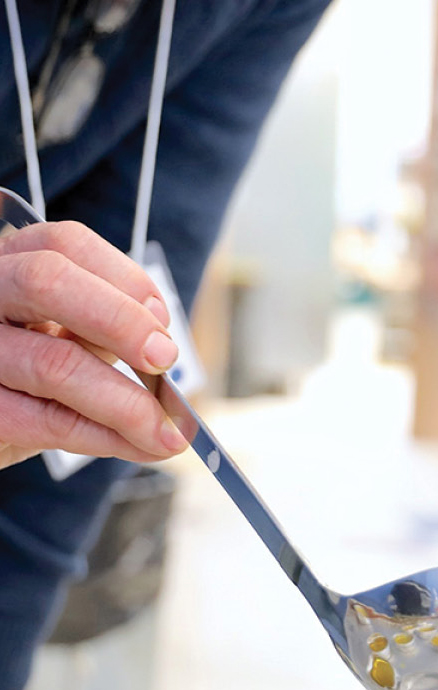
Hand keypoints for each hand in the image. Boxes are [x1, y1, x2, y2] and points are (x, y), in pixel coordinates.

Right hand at [0, 220, 185, 469]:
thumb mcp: (60, 333)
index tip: (161, 318)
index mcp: (9, 264)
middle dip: (120, 320)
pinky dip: (105, 437)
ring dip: (128, 404)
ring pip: (53, 363)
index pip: (64, 243)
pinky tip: (139, 446)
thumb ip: (100, 328)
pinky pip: (45, 422)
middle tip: (165, 359)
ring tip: (169, 432)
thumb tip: (162, 349)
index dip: (124, 277)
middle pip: (46, 281)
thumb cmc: (28, 369)